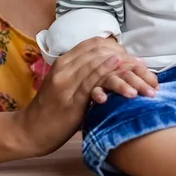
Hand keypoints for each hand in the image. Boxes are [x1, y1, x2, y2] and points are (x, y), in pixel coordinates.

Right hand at [14, 37, 157, 156]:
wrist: (30, 131)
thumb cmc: (53, 111)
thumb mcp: (68, 86)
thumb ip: (86, 75)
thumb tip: (114, 70)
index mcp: (64, 61)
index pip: (94, 44)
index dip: (117, 48)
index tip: (133, 59)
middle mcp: (64, 67)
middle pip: (100, 52)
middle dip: (126, 59)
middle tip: (145, 69)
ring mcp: (65, 82)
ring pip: (98, 66)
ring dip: (124, 70)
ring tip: (142, 77)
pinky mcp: (69, 99)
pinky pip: (91, 82)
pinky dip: (108, 75)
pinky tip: (122, 74)